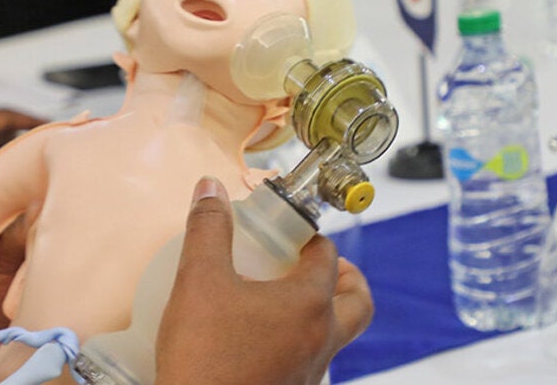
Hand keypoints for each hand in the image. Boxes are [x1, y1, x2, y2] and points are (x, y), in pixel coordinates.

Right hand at [156, 178, 373, 384]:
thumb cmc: (204, 356)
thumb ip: (207, 230)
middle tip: (316, 266)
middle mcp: (321, 340)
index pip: (327, 257)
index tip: (289, 231)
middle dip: (346, 278)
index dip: (310, 237)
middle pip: (358, 303)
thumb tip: (210, 189)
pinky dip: (301, 343)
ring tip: (282, 301)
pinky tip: (263, 341)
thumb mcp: (197, 280)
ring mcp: (312, 372)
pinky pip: (313, 361)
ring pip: (337, 335)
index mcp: (309, 305)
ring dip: (323, 312)